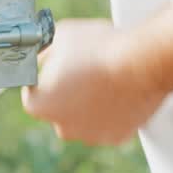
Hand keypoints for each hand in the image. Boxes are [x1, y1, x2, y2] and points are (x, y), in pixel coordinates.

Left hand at [20, 17, 165, 143]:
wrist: (140, 62)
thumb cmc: (99, 48)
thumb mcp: (60, 35)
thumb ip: (43, 51)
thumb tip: (39, 55)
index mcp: (41, 105)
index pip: (32, 93)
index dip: (43, 77)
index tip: (57, 66)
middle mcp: (62, 127)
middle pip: (59, 109)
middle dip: (67, 92)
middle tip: (83, 68)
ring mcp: (91, 135)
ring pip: (84, 118)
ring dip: (89, 102)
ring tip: (105, 76)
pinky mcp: (116, 137)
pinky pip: (109, 123)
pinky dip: (112, 110)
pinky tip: (119, 89)